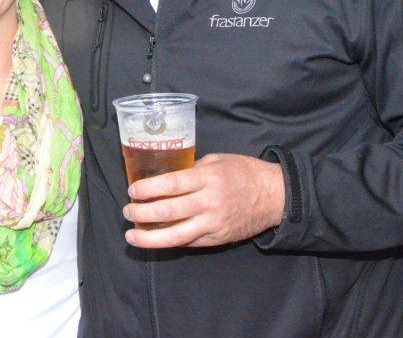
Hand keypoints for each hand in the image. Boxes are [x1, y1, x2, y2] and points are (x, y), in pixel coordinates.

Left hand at [122, 154, 284, 247]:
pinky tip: (155, 239)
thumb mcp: (217, 161)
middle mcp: (209, 202)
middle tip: (127, 211)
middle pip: (168, 211)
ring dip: (149, 237)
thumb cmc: (243, 172)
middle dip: (141, 213)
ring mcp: (214, 223)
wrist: (275, 196)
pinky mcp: (218, 239)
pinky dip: (170, 241)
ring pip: (176, 235)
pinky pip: (189, 242)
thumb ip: (192, 170)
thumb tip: (166, 178)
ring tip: (132, 235)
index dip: (147, 189)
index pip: (170, 185)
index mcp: (208, 178)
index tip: (131, 191)